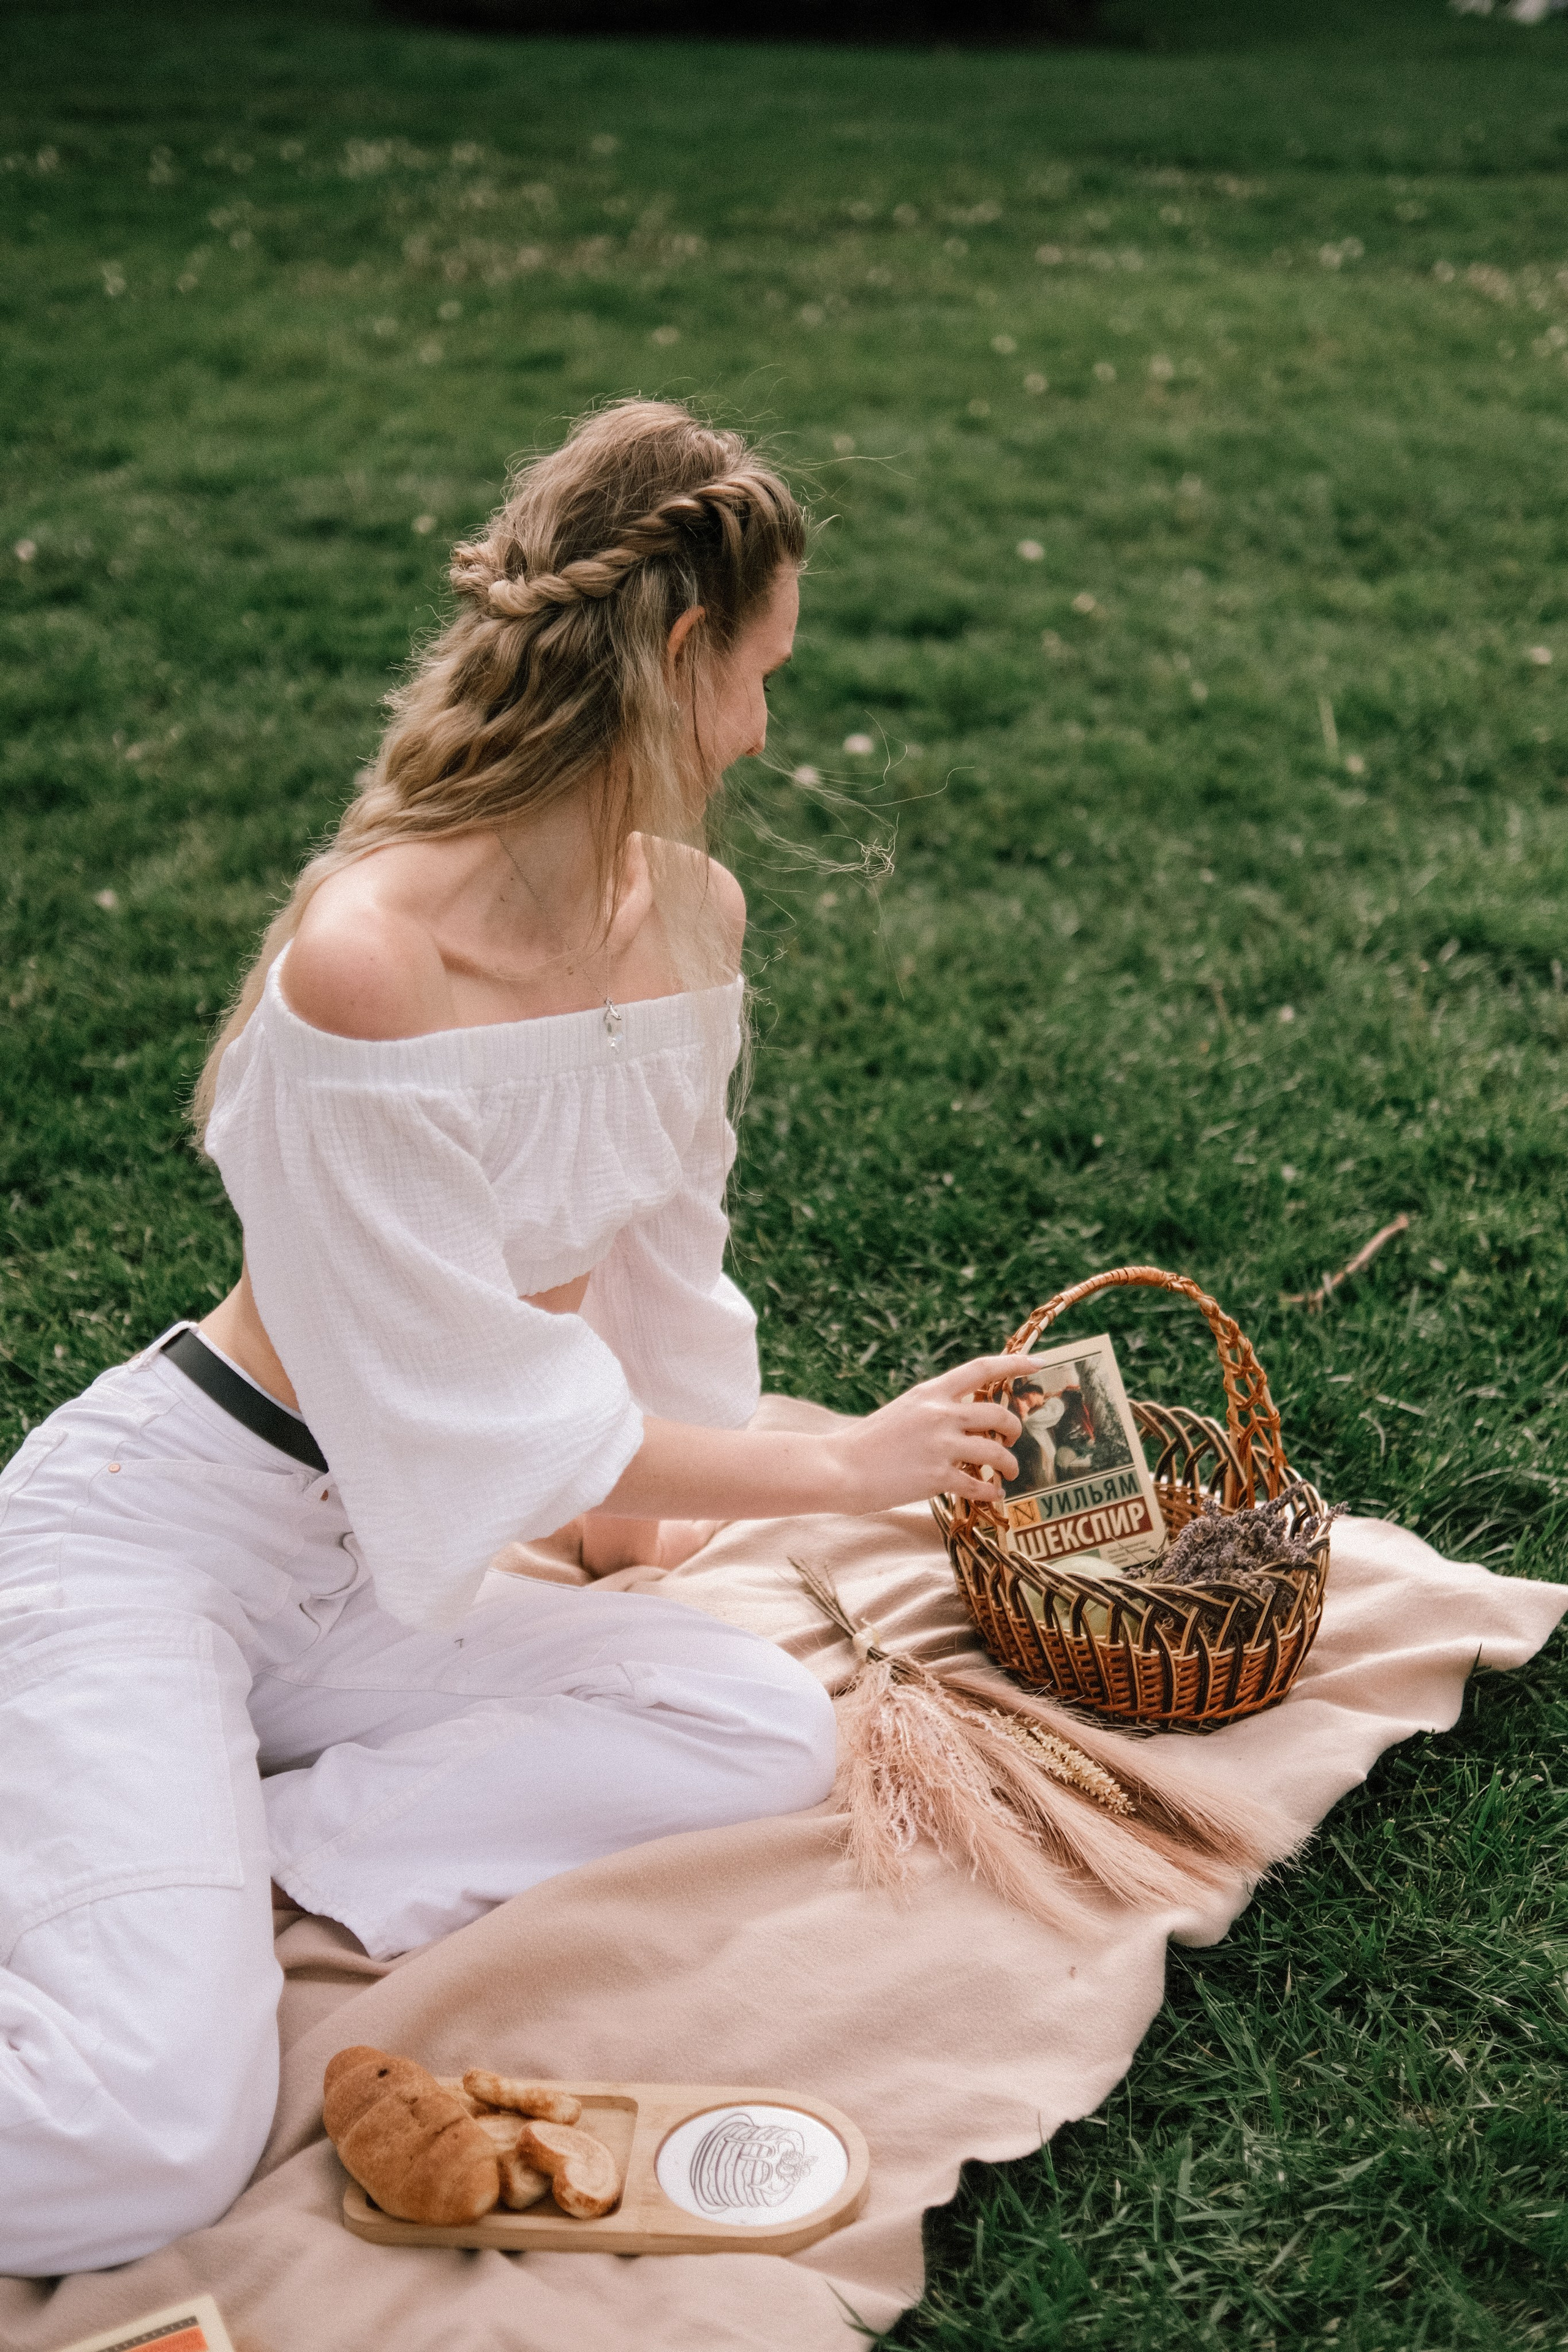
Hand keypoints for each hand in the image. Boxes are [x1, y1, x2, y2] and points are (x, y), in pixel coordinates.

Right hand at [826, 1354, 1025, 1514]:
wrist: (837, 1468)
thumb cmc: (867, 1443)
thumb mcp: (903, 1412)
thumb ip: (934, 1410)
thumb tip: (966, 1419)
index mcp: (930, 1392)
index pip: (981, 1368)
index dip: (1014, 1363)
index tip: (1038, 1363)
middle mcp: (939, 1414)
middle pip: (999, 1415)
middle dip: (1014, 1429)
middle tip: (1012, 1440)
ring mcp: (940, 1445)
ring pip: (996, 1452)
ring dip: (1009, 1465)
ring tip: (1008, 1473)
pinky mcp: (937, 1477)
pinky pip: (979, 1485)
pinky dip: (991, 1492)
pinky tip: (992, 1495)